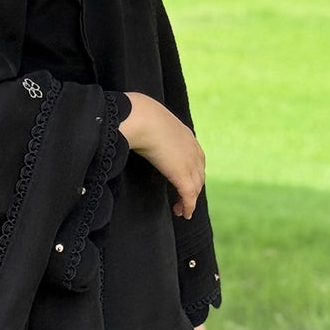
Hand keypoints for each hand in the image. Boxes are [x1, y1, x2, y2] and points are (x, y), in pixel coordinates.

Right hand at [120, 91, 205, 219]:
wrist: (141, 118)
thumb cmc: (137, 116)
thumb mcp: (148, 120)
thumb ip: (147, 127)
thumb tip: (131, 128)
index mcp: (185, 135)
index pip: (196, 157)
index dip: (193, 170)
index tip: (187, 180)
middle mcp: (192, 149)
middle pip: (198, 174)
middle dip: (193, 188)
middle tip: (184, 199)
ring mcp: (189, 162)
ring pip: (195, 187)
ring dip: (189, 200)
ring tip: (180, 210)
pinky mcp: (182, 175)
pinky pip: (189, 196)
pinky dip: (188, 206)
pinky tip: (183, 213)